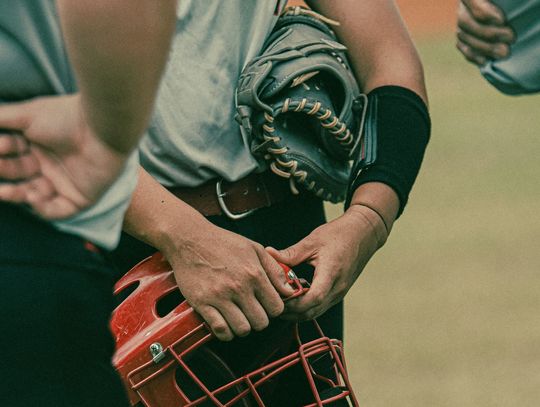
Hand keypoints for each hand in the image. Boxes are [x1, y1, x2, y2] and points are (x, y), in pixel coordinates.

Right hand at [0, 94, 128, 218]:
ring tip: (3, 191)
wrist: (103, 127)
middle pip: (16, 174)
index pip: (7, 153)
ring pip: (32, 195)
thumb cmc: (66, 117)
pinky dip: (43, 209)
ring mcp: (64, 182)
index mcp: (36, 143)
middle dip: (2, 172)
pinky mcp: (80, 198)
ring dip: (14, 195)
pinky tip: (33, 197)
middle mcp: (49, 163)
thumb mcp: (25, 115)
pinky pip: (57, 211)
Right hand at [160, 220, 294, 340]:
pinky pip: (220, 330)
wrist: (189, 239)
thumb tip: (288, 290)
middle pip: (261, 322)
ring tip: (239, 317)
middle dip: (259, 319)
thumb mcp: (255, 248)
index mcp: (254, 274)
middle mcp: (239, 287)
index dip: (273, 309)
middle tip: (252, 311)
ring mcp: (219, 296)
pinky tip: (225, 322)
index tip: (266, 305)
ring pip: (242, 329)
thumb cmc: (222, 242)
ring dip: (243, 327)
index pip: (276, 307)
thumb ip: (274, 270)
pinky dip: (226, 332)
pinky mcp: (202, 303)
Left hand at [266, 204, 386, 320]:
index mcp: (331, 273)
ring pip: (315, 312)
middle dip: (290, 311)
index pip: (313, 298)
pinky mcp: (338, 293)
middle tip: (271, 301)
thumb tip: (268, 254)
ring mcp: (339, 293)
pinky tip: (294, 294)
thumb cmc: (339, 234)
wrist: (363, 234)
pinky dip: (305, 305)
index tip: (276, 297)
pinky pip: (320, 306)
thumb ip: (290, 253)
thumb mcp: (312, 241)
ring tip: (280, 299)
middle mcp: (337, 288)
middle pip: (311, 311)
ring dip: (296, 311)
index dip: (293, 302)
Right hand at [456, 0, 514, 64]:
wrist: (508, 15)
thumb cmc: (512, 4)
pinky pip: (464, 49)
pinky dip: (474, 56)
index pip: (472, 1)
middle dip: (489, 33)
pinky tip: (487, 61)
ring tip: (504, 53)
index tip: (502, 20)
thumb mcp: (507, 1)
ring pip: (464, 37)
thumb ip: (506, 2)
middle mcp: (462, 8)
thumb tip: (502, 18)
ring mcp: (461, 24)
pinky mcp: (462, 39)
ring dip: (484, 47)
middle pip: (466, 22)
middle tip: (511, 38)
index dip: (484, 13)